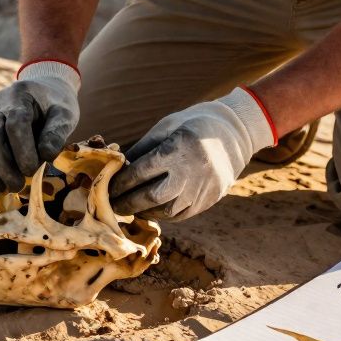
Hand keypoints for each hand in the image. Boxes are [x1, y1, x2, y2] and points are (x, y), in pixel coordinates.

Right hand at [0, 61, 80, 191]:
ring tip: (5, 188)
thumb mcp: (65, 114)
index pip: (16, 123)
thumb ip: (57, 133)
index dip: (22, 150)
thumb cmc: (55, 103)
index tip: (32, 171)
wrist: (42, 89)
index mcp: (20, 94)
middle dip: (3, 164)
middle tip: (17, 186)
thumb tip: (46, 157)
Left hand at [109, 87, 275, 219]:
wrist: (234, 134)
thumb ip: (142, 148)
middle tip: (111, 205)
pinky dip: (162, 214)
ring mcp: (202, 189)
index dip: (120, 183)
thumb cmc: (192, 125)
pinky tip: (151, 209)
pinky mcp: (210, 200)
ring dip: (144, 211)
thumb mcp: (166, 127)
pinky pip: (181, 215)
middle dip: (127, 203)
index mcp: (177, 149)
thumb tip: (116, 167)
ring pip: (166, 211)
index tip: (106, 186)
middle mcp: (190, 172)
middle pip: (151, 197)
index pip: (140, 172)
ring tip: (130, 207)